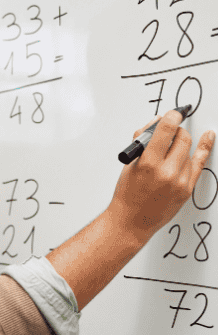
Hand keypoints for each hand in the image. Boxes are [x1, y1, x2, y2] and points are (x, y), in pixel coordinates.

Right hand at [108, 110, 214, 243]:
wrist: (132, 221)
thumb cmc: (127, 194)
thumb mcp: (129, 164)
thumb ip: (143, 141)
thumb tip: (156, 122)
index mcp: (148, 163)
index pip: (166, 130)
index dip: (171, 117)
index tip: (173, 114)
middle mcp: (166, 172)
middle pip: (182, 139)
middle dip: (177, 131)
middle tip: (170, 133)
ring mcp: (179, 182)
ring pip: (188, 152)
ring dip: (180, 147)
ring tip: (168, 154)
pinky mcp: (187, 190)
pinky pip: (199, 164)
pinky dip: (204, 148)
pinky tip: (208, 137)